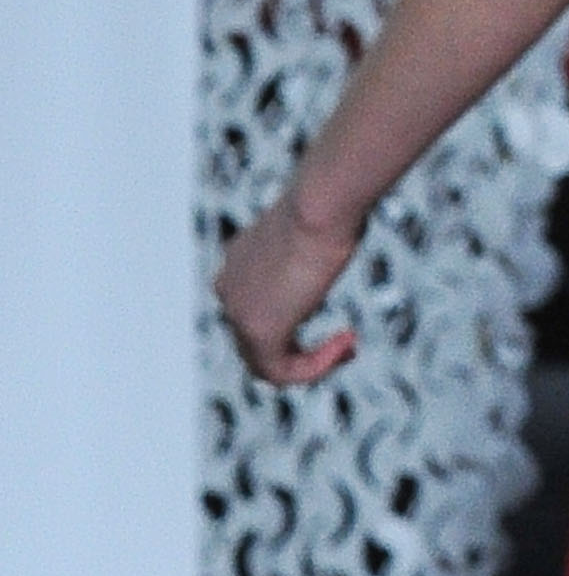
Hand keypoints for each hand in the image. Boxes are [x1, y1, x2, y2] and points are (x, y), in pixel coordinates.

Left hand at [215, 186, 362, 387]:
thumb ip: (307, 253)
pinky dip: (316, 367)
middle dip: (302, 353)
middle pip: (255, 346)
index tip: (334, 319)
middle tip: (346, 343)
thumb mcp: (313, 231)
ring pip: (267, 365)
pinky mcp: (257, 330)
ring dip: (312, 364)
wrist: (319, 204)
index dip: (295, 327)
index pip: (255, 313)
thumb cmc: (327, 206)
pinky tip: (345, 344)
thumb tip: (323, 254)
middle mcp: (228, 289)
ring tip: (348, 348)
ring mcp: (236, 312)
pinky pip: (281, 372)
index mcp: (236, 265)